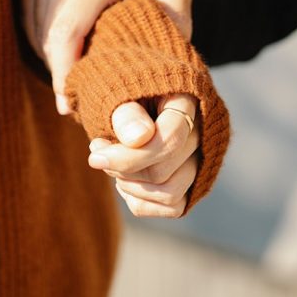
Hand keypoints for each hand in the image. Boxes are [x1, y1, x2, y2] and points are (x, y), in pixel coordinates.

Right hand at [22, 0, 190, 113]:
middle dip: (58, 70)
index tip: (67, 105)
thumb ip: (172, 21)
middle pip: (45, 33)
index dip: (62, 74)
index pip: (64, 34)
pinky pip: (28, 5)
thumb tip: (156, 63)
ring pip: (33, 22)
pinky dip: (42, 30)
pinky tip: (63, 46)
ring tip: (72, 75)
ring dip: (49, 52)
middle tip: (76, 97)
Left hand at [88, 93, 198, 217]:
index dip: (129, 156)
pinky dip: (141, 201)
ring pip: (170, 194)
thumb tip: (140, 138)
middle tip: (97, 152)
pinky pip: (173, 207)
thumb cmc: (119, 88)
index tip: (94, 155)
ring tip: (110, 165)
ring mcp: (200, 159)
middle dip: (121, 168)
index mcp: (188, 100)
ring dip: (130, 186)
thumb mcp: (116, 90)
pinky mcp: (191, 181)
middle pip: (164, 171)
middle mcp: (202, 132)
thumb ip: (126, 112)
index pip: (170, 139)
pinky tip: (123, 180)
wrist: (123, 94)